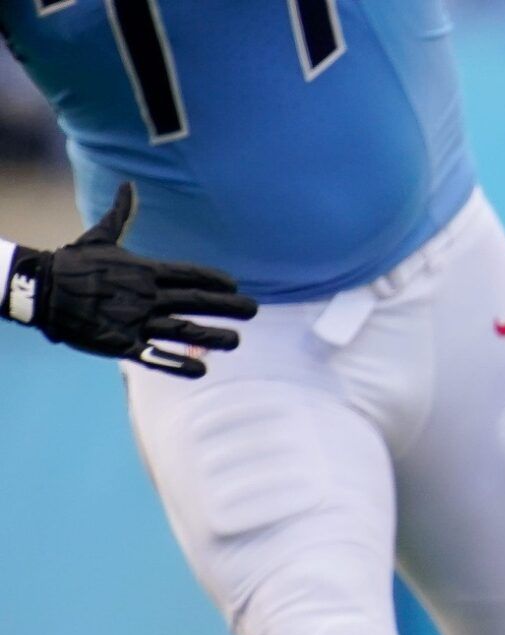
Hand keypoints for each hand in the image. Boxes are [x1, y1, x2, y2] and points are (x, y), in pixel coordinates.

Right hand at [4, 183, 256, 377]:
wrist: (41, 290)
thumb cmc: (73, 263)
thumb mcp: (100, 237)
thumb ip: (121, 215)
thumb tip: (128, 185)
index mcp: (145, 271)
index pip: (189, 274)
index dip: (214, 279)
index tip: (235, 285)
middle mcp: (146, 296)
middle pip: (196, 302)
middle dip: (227, 306)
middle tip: (253, 310)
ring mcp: (136, 321)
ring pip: (183, 331)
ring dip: (212, 337)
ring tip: (236, 341)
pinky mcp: (123, 344)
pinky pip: (157, 357)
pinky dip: (179, 365)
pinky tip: (201, 370)